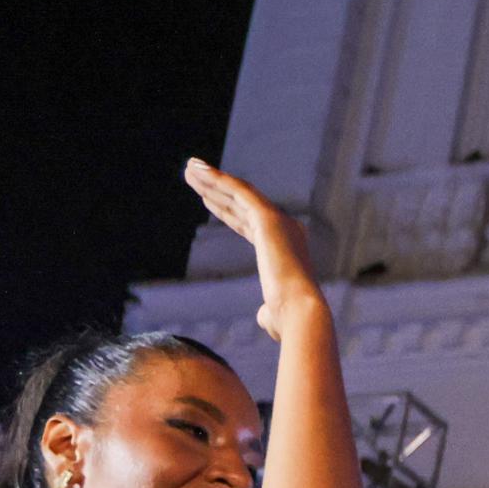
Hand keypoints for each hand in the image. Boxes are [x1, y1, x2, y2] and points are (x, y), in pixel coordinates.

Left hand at [183, 158, 326, 335]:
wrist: (299, 312)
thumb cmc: (287, 320)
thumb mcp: (273, 314)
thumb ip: (267, 311)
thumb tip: (263, 317)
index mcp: (285, 246)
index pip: (249, 222)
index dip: (226, 209)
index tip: (206, 199)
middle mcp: (285, 227)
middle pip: (241, 203)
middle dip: (215, 188)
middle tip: (192, 174)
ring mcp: (278, 220)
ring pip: (239, 192)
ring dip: (212, 179)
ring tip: (189, 168)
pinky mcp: (269, 216)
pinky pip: (239, 191)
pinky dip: (218, 179)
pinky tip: (199, 172)